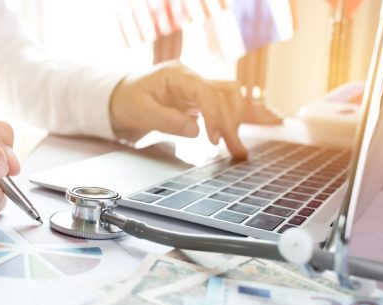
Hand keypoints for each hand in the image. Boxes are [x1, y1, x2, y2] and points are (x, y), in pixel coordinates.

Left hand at [109, 61, 280, 156]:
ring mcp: (199, 88)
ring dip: (240, 121)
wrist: (120, 97)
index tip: (214, 140)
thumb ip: (167, 121)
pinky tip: (262, 124)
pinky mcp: (201, 101)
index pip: (207, 92)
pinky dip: (241, 117)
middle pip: (226, 93)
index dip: (215, 116)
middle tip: (236, 150)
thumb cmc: (127, 100)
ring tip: (242, 147)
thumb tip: (196, 131)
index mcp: (177, 75)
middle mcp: (193, 79)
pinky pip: (227, 105)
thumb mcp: (140, 111)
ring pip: (232, 98)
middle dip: (233, 122)